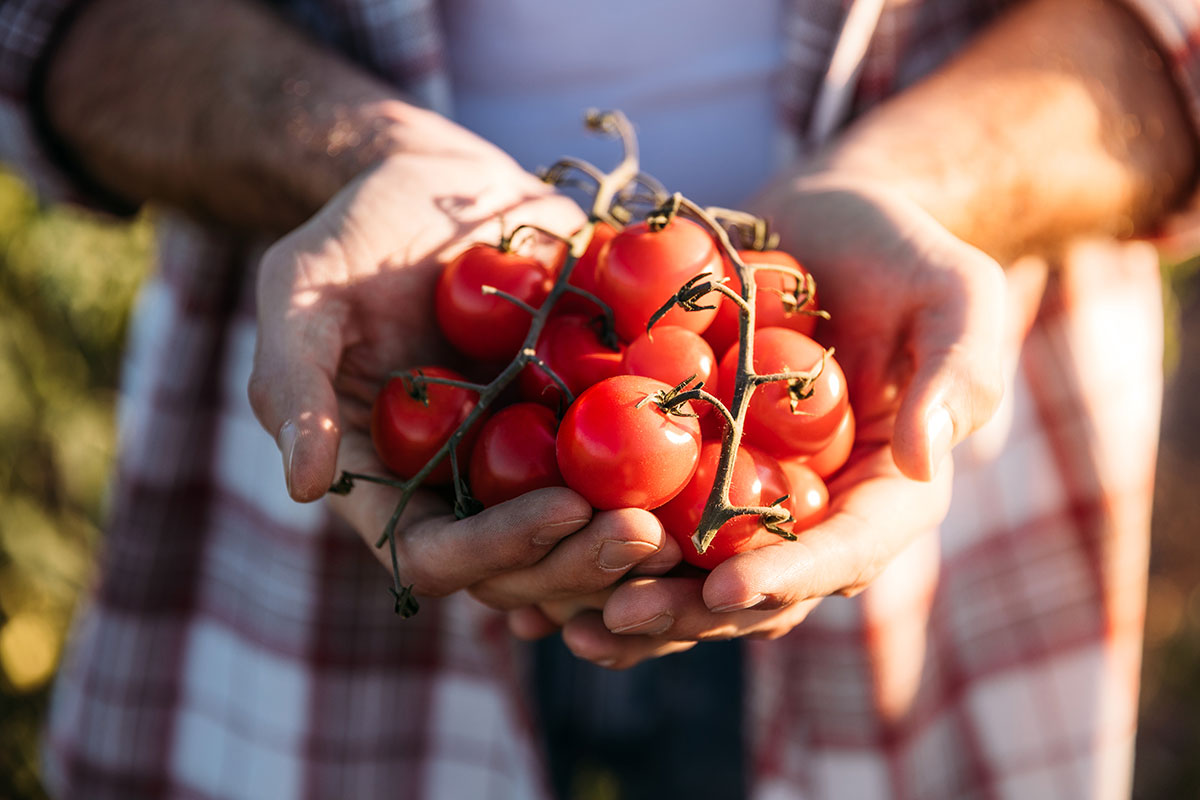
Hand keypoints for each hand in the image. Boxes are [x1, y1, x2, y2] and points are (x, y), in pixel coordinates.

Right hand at [247, 116, 670, 609]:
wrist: (438, 183)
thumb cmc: (355, 236)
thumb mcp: (301, 292)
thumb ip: (293, 383)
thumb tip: (303, 485)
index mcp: (394, 486)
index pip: (441, 556)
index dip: (500, 550)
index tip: (561, 510)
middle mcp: (467, 492)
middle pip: (529, 567)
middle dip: (586, 562)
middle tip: (649, 536)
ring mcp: (533, 462)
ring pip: (590, 537)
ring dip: (639, 545)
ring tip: (696, 522)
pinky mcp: (589, 422)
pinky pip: (637, 470)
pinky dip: (675, 483)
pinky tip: (719, 475)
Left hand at [544, 173, 1012, 667]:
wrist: (824, 226)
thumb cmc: (902, 251)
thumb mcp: (957, 293)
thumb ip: (960, 370)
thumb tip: (927, 459)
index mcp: (887, 493)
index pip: (847, 552)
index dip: (790, 576)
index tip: (725, 586)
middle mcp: (816, 514)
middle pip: (757, 586)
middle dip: (690, 611)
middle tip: (616, 613)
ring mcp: (750, 497)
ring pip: (692, 574)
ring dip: (632, 603)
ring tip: (557, 617)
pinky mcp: (693, 470)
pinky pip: (648, 521)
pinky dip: (596, 549)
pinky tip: (533, 567)